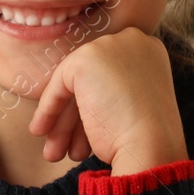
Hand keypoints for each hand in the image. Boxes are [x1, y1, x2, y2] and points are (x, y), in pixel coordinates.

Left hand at [27, 27, 188, 173]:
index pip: (112, 75)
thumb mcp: (135, 106)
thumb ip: (114, 93)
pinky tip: (42, 131)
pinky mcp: (85, 59)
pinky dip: (50, 108)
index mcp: (149, 51)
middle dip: (76, 118)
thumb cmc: (148, 139)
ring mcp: (108, 46)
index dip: (96, 106)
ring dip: (62, 121)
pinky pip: (59, 83)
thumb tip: (84, 102)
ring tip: (54, 153)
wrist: (152, 147)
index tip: (83, 135)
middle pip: (92, 79)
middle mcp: (132, 41)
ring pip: (75, 83)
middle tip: (68, 148)